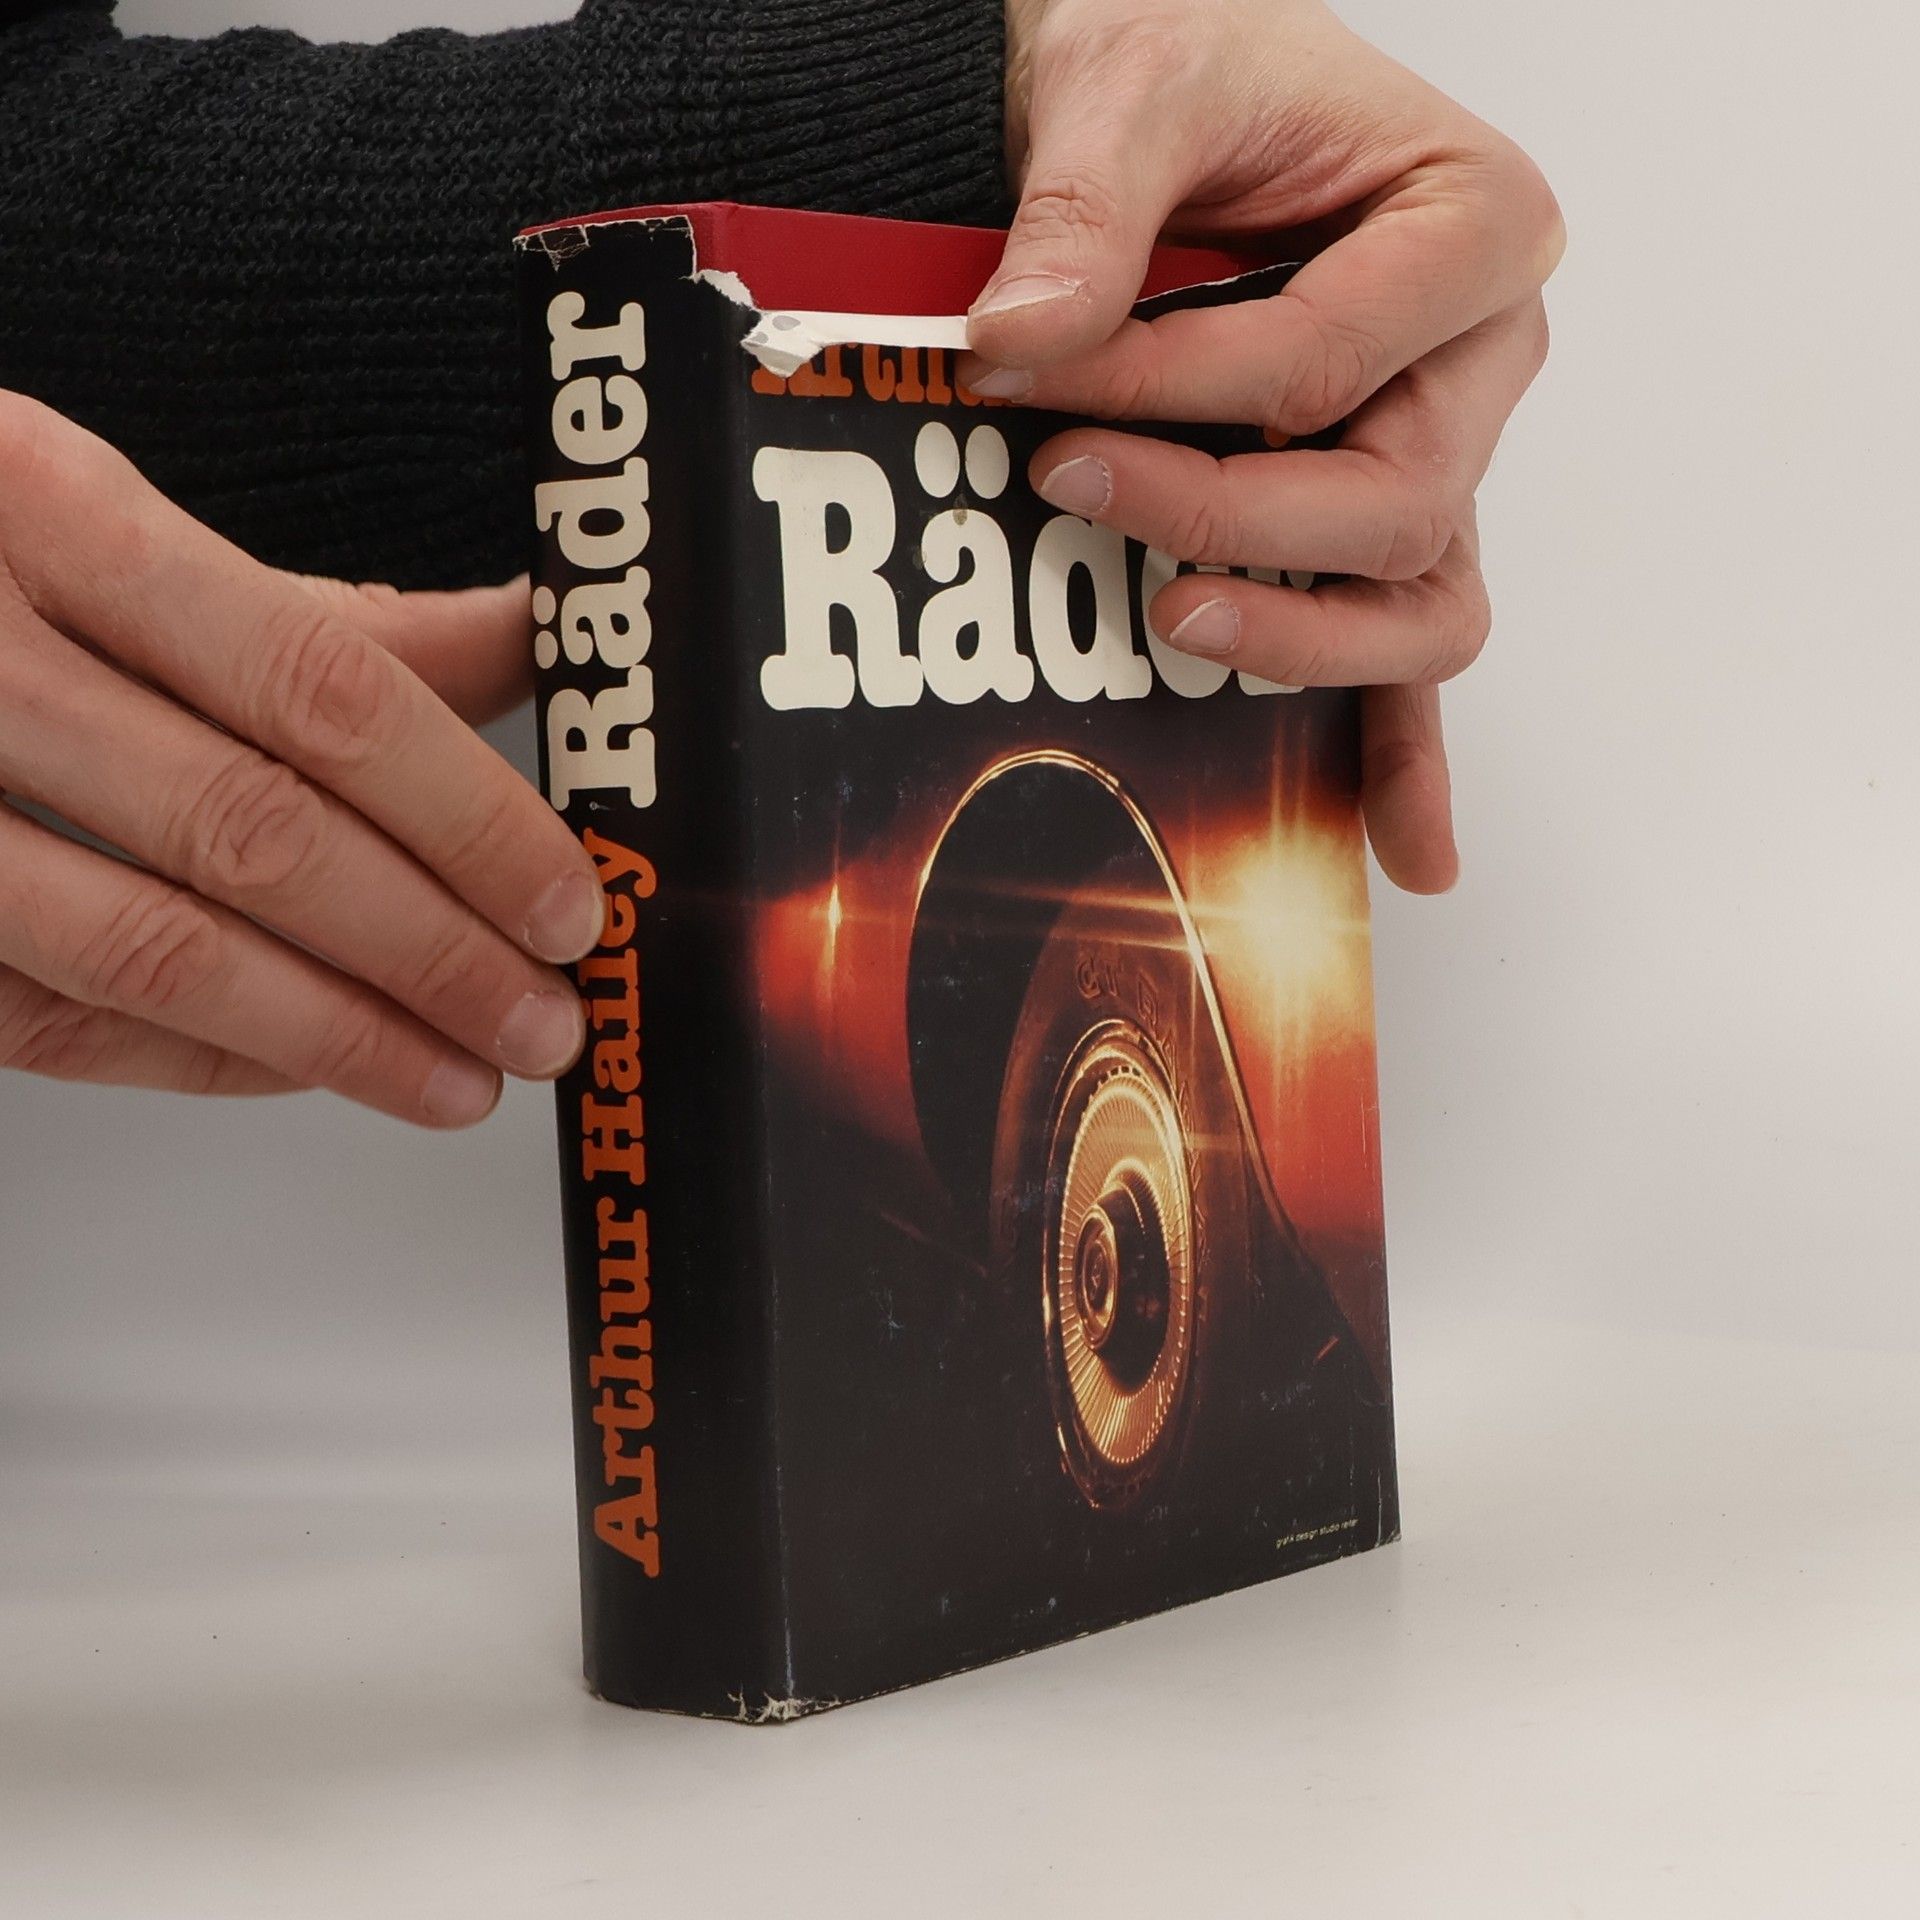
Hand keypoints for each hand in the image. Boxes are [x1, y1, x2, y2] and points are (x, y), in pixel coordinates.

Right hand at [0, 394, 599, 1125]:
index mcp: (47, 506)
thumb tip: (536, 643)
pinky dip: (208, 1056)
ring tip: (464, 1076)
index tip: (567, 899)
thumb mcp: (113, 527)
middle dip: (433, 951)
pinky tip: (314, 1066)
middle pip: (254, 834)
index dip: (468, 814)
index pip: (317, 685)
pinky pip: (65, 1021)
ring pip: (157, 950)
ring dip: (340, 1035)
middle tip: (543, 1016)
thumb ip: (326, 617)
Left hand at [972, 0, 1562, 892]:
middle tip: (1071, 479)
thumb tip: (1028, 335)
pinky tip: (1407, 853)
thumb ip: (1091, 204)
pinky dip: (1408, 754)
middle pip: (1391, 499)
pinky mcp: (1378, 524)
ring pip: (1421, 601)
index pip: (1327, 356)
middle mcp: (1478, 359)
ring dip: (1303, 641)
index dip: (1171, 384)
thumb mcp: (1137, 78)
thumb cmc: (1184, 66)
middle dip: (1219, 507)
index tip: (1026, 375)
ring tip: (1180, 630)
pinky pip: (1414, 655)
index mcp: (1470, 228)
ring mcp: (1439, 454)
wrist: (1155, 95)